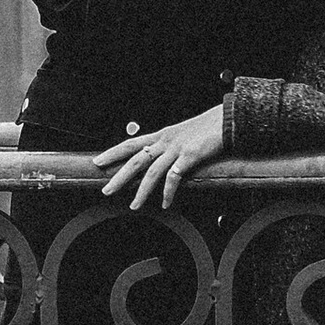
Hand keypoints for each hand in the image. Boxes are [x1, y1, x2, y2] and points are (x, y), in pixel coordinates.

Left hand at [97, 105, 227, 208]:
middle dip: (119, 176)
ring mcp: (177, 149)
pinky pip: (174, 178)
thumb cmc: (207, 128)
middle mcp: (165, 141)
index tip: (98, 161)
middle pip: (135, 160)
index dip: (113, 152)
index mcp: (161, 135)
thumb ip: (170, 145)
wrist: (226, 119)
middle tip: (105, 189)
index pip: (131, 143)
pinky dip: (168, 193)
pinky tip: (165, 203)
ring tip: (134, 206)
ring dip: (141, 191)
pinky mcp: (190, 156)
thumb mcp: (182, 134)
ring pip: (152, 172)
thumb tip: (159, 157)